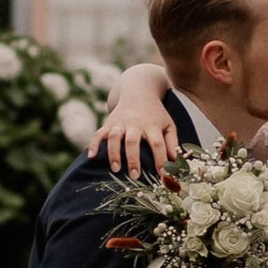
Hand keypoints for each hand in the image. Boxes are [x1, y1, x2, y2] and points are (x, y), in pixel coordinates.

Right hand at [96, 61, 181, 178]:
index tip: (163, 175)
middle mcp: (135, 124)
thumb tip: (176, 162)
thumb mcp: (168, 124)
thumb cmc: (156, 114)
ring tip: (115, 169)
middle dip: (133, 159)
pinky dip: (94, 145)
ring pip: (114, 137)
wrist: (139, 91)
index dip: (160, 159)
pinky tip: (91, 157)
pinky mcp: (108, 123)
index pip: (157, 143)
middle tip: (135, 176)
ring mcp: (120, 123)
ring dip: (114, 153)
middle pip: (133, 141)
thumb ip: (172, 142)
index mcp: (152, 125)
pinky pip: (98, 134)